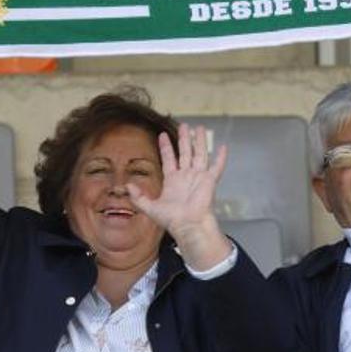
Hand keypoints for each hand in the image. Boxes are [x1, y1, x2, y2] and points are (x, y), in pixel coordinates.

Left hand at [127, 123, 232, 270]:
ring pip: (199, 154)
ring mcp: (198, 177)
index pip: (169, 158)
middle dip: (184, 139)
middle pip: (185, 152)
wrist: (188, 226)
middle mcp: (186, 176)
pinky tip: (223, 147)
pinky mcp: (209, 181)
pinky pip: (216, 167)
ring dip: (199, 141)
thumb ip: (138, 197)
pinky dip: (221, 158)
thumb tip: (127, 186)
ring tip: (199, 128)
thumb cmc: (172, 219)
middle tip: (184, 126)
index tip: (163, 135)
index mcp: (173, 180)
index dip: (166, 147)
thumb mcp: (150, 207)